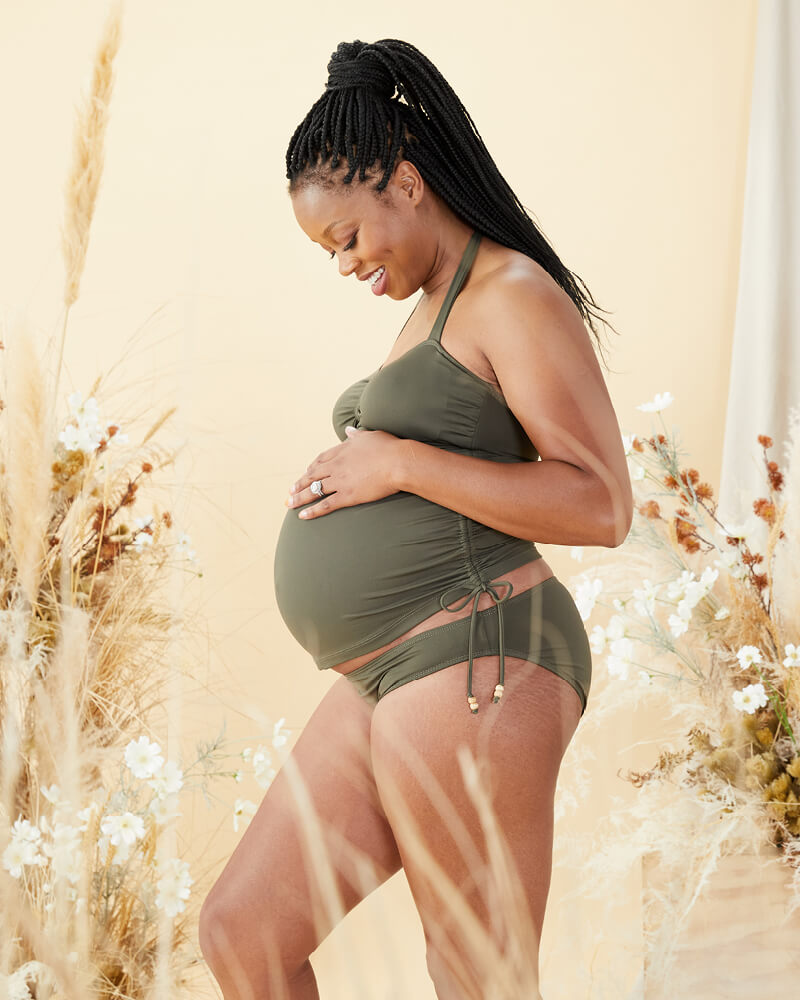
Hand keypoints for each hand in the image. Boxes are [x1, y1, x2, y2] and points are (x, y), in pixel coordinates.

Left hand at [287, 426, 405, 518]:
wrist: (399, 462)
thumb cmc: (389, 448)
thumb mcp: (370, 436)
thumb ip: (357, 435)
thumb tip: (348, 430)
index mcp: (342, 450)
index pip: (321, 459)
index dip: (312, 467)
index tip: (306, 472)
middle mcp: (337, 465)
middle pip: (312, 475)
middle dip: (300, 483)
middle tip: (290, 490)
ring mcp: (340, 481)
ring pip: (314, 490)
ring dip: (299, 497)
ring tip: (289, 504)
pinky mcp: (347, 495)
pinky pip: (325, 505)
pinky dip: (313, 511)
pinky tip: (302, 516)